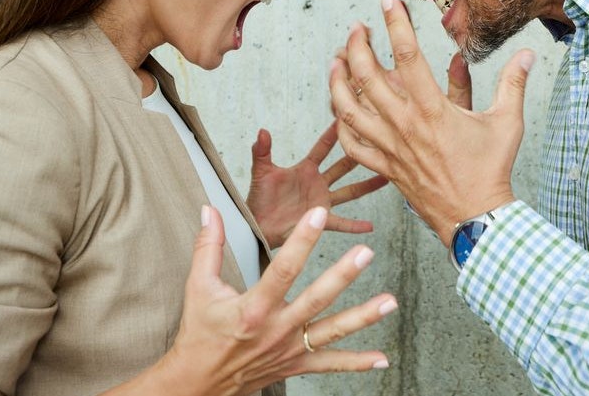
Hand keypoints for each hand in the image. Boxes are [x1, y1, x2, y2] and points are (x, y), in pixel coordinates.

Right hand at [108, 207, 395, 395]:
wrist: (198, 383)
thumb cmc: (200, 333)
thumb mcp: (199, 287)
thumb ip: (208, 247)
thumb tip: (209, 209)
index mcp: (252, 308)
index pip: (282, 269)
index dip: (302, 241)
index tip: (318, 215)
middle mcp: (275, 330)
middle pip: (316, 299)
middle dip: (342, 275)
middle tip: (366, 253)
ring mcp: (288, 349)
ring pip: (331, 331)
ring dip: (363, 317)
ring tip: (390, 302)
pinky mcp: (295, 365)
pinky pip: (329, 364)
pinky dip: (357, 363)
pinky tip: (382, 359)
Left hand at [246, 124, 388, 248]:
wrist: (257, 226)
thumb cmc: (258, 198)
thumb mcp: (261, 172)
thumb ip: (262, 151)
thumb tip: (262, 131)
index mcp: (305, 169)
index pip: (323, 148)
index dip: (334, 135)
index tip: (347, 119)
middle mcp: (318, 183)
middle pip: (343, 167)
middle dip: (359, 155)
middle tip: (377, 143)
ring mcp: (322, 201)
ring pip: (349, 192)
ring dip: (367, 186)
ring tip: (387, 177)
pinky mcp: (321, 220)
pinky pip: (341, 223)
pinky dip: (355, 225)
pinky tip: (371, 226)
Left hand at [328, 0, 533, 244]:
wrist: (475, 217)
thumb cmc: (491, 169)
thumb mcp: (507, 122)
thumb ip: (513, 83)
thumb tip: (527, 54)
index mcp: (433, 110)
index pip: (407, 57)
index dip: (396, 26)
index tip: (388, 3)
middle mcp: (405, 125)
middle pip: (367, 78)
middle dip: (357, 46)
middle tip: (358, 28)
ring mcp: (391, 147)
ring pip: (350, 109)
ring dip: (338, 82)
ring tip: (337, 60)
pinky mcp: (385, 167)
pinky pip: (353, 144)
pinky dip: (341, 124)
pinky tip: (339, 108)